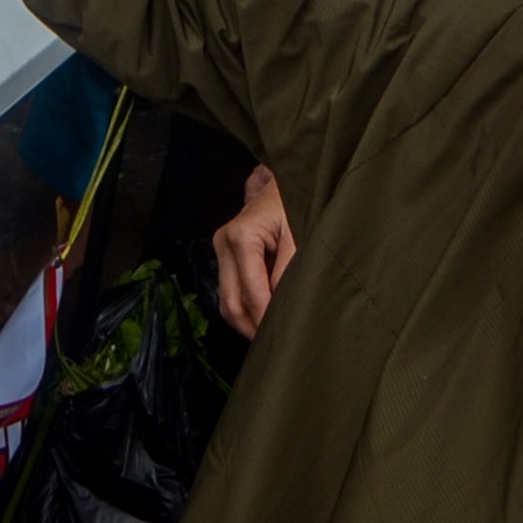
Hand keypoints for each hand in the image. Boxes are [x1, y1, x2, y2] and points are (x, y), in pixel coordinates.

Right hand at [212, 163, 296, 336]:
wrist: (290, 177)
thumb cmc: (296, 201)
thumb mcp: (300, 234)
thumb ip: (289, 270)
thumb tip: (281, 306)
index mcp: (241, 237)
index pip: (251, 293)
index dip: (266, 319)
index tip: (285, 337)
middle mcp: (224, 243)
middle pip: (231, 302)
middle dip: (252, 327)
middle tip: (276, 345)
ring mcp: (222, 248)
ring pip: (227, 299)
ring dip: (247, 320)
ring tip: (271, 335)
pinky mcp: (226, 253)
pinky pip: (231, 289)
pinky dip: (246, 306)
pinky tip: (265, 316)